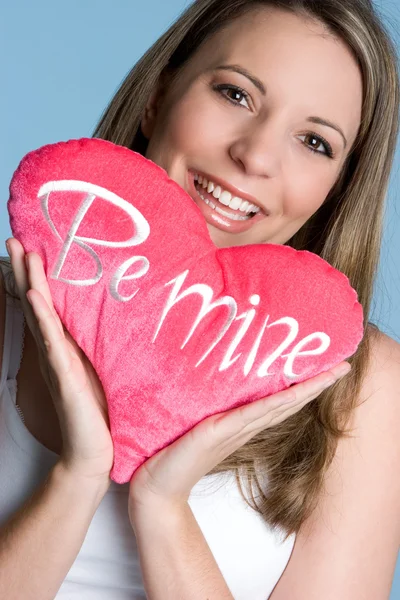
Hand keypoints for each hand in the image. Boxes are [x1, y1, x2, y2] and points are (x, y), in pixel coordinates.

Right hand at [6, 238, 113, 486]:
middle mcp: (56, 350)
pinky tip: (34, 296)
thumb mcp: (101, 371)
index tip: (33, 248)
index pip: (49, 306)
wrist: (94, 451)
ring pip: (39, 315)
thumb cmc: (99, 413)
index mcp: (66, 347)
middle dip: (24, 271)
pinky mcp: (64, 375)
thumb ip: (99, 348)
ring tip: (20, 253)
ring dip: (29, 282)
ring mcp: (57, 361)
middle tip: (14, 240)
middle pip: (36, 303)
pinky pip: (51, 342)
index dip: (38, 278)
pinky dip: (41, 318)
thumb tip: (115, 323)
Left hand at [128, 361, 350, 516]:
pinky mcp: (217, 433)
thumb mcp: (196, 421)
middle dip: (315, 383)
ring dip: (306, 390)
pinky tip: (291, 394)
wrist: (156, 485)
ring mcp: (234, 430)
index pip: (278, 399)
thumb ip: (209, 405)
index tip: (325, 367)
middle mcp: (243, 425)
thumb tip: (214, 379)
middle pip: (287, 401)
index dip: (303, 384)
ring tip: (331, 373)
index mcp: (240, 422)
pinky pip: (250, 415)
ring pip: (277, 406)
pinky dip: (273, 404)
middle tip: (342, 364)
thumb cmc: (173, 451)